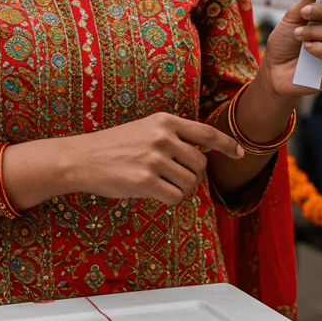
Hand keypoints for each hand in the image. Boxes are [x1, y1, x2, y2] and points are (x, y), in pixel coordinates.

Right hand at [71, 113, 243, 205]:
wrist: (81, 158)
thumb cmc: (114, 146)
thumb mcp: (145, 129)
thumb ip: (174, 136)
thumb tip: (204, 152)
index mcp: (164, 121)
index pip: (207, 134)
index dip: (227, 144)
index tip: (240, 153)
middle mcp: (162, 137)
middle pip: (201, 166)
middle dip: (193, 177)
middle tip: (174, 178)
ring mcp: (154, 159)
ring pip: (190, 184)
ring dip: (180, 189)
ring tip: (160, 183)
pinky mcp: (145, 181)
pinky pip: (175, 197)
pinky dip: (169, 199)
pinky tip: (153, 192)